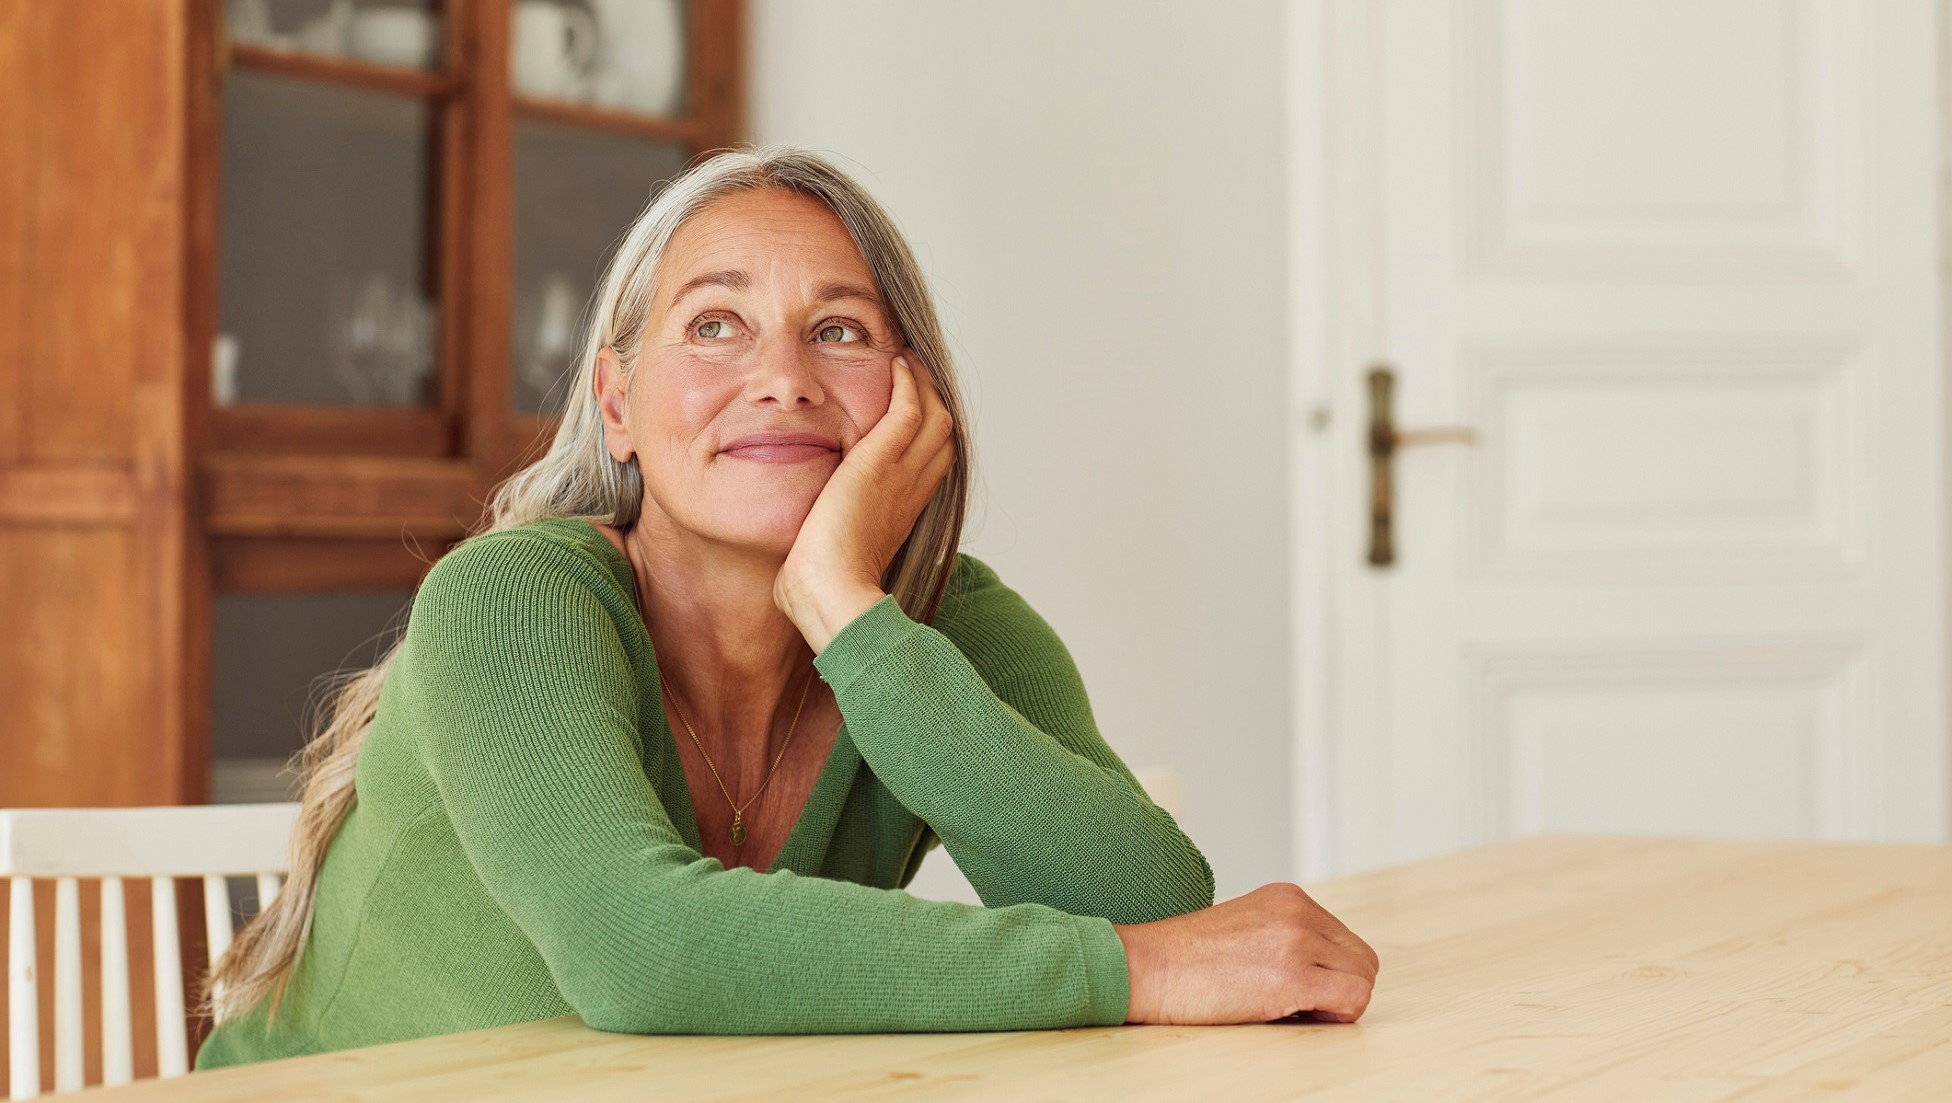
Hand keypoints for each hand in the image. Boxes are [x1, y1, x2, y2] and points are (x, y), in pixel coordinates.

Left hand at [774, 348, 956, 644]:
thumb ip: (821, 546)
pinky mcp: (882, 460)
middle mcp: (912, 491)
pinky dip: (909, 383)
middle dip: (932, 401)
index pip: (931, 462)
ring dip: (924, 385)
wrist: (831, 593)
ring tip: (907, 361)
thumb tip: (795, 560)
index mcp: (902, 513)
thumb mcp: (826, 559)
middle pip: (942, 434)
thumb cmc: (821, 589)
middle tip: (912, 375)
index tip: (909, 411)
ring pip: (935, 416)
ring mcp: (902, 474)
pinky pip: (910, 408)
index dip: (925, 434)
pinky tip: (896, 363)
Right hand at [1112, 882, 1379, 1024]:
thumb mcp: (1246, 927)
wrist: (1147, 968)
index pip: (1346, 941)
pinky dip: (1334, 1016)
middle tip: (1297, 1005)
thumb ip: (1286, 936)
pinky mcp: (1293, 974)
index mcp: (1288, 897)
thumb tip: (1326, 976)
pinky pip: (1353, 999)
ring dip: (1335, 1004)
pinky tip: (1292, 1014)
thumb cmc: (1185, 960)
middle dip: (1339, 988)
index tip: (1294, 989)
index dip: (1328, 974)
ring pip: (1363, 980)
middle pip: (1362, 960)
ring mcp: (1297, 940)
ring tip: (1289, 1009)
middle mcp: (1299, 911)